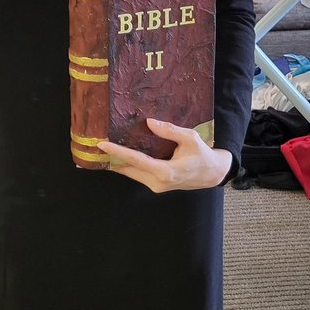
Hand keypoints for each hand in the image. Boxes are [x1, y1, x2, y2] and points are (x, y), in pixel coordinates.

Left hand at [97, 119, 232, 192]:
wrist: (212, 174)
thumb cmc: (203, 155)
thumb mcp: (190, 138)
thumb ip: (169, 131)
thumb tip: (149, 123)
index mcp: (165, 172)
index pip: (136, 160)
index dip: (118, 151)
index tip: (102, 145)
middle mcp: (158, 182)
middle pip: (128, 169)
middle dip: (112, 158)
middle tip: (96, 145)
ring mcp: (156, 186)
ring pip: (131, 173)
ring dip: (119, 162)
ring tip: (104, 149)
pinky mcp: (157, 186)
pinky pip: (138, 174)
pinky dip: (128, 165)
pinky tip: (120, 156)